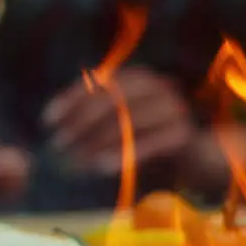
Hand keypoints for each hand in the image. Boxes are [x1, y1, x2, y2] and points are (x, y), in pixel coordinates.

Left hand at [43, 67, 196, 175]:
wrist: (196, 156)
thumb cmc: (150, 138)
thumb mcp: (122, 120)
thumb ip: (97, 113)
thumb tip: (53, 118)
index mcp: (142, 77)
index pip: (100, 83)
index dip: (71, 99)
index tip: (49, 120)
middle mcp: (160, 87)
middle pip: (113, 100)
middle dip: (81, 122)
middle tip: (59, 144)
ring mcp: (174, 109)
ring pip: (127, 121)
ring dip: (98, 142)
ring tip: (77, 160)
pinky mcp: (182, 134)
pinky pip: (146, 144)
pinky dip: (122, 155)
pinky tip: (102, 167)